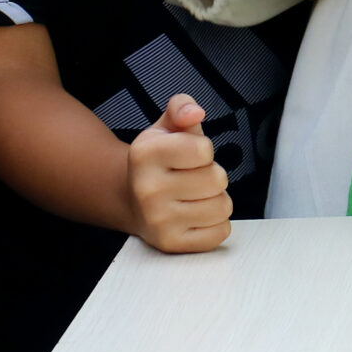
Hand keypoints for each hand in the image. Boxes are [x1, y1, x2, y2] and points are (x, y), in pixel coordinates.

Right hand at [126, 95, 232, 253]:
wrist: (129, 198)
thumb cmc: (157, 160)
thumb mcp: (165, 126)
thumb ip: (181, 107)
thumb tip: (194, 113)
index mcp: (145, 155)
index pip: (204, 150)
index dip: (203, 150)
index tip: (189, 154)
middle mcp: (147, 189)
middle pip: (217, 179)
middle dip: (212, 175)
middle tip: (193, 177)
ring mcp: (158, 221)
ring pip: (222, 207)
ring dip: (216, 199)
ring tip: (195, 196)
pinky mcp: (171, 244)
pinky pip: (220, 232)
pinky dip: (216, 224)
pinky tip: (196, 215)